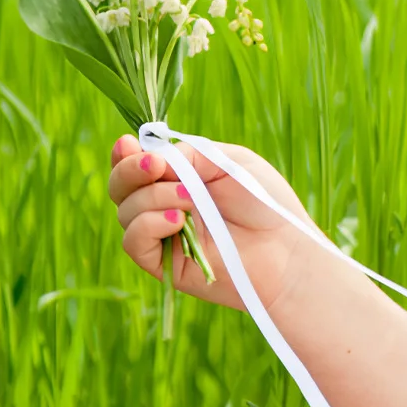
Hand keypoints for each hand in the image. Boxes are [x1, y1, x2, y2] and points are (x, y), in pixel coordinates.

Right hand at [109, 135, 314, 314]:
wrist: (286, 249)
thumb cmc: (265, 202)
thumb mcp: (228, 162)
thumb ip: (188, 155)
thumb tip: (150, 156)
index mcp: (178, 179)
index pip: (135, 166)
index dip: (124, 154)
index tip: (129, 143)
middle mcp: (164, 205)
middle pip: (120, 187)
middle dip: (130, 170)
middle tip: (155, 165)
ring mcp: (163, 235)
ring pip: (126, 210)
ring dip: (154, 197)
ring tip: (191, 198)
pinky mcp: (164, 263)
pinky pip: (133, 241)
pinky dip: (149, 224)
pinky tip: (177, 220)